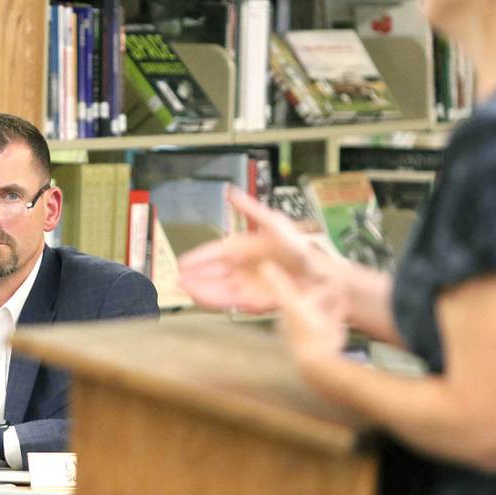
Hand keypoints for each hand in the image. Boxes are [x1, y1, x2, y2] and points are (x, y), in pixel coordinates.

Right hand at [178, 188, 342, 313]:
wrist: (318, 275)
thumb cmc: (299, 247)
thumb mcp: (274, 223)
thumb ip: (251, 209)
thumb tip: (231, 192)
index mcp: (242, 248)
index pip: (215, 253)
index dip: (199, 258)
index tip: (183, 262)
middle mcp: (240, 268)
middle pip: (212, 273)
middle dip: (194, 277)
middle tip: (176, 279)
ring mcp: (245, 285)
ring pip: (216, 289)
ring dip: (199, 290)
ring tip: (184, 289)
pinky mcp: (252, 302)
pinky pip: (229, 302)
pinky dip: (213, 301)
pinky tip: (200, 299)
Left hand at [263, 262, 347, 383]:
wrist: (320, 358)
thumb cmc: (303, 330)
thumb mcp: (290, 302)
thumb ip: (278, 284)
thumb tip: (264, 265)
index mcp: (286, 315)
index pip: (292, 295)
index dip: (301, 283)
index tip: (307, 270)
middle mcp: (299, 322)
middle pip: (309, 301)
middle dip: (319, 290)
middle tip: (329, 276)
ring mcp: (315, 328)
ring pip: (323, 308)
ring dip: (331, 297)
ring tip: (340, 284)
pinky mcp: (330, 333)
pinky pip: (335, 316)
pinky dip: (340, 307)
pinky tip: (346, 298)